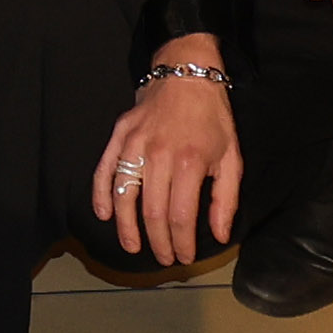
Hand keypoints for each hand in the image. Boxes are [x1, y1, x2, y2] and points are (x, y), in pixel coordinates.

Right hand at [96, 41, 243, 263]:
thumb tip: (220, 234)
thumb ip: (225, 199)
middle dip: (157, 241)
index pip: (180, 215)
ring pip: (124, 195)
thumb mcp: (232, 158)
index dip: (181, 242)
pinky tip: (104, 214)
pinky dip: (101, 194)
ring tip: (133, 246)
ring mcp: (134, 144)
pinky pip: (104, 170)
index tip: (184, 257)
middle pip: (151, 211)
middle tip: (164, 258)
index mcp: (189, 162)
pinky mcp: (119, 135)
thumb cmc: (213, 118)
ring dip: (127, 226)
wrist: (186, 74)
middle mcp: (158, 155)